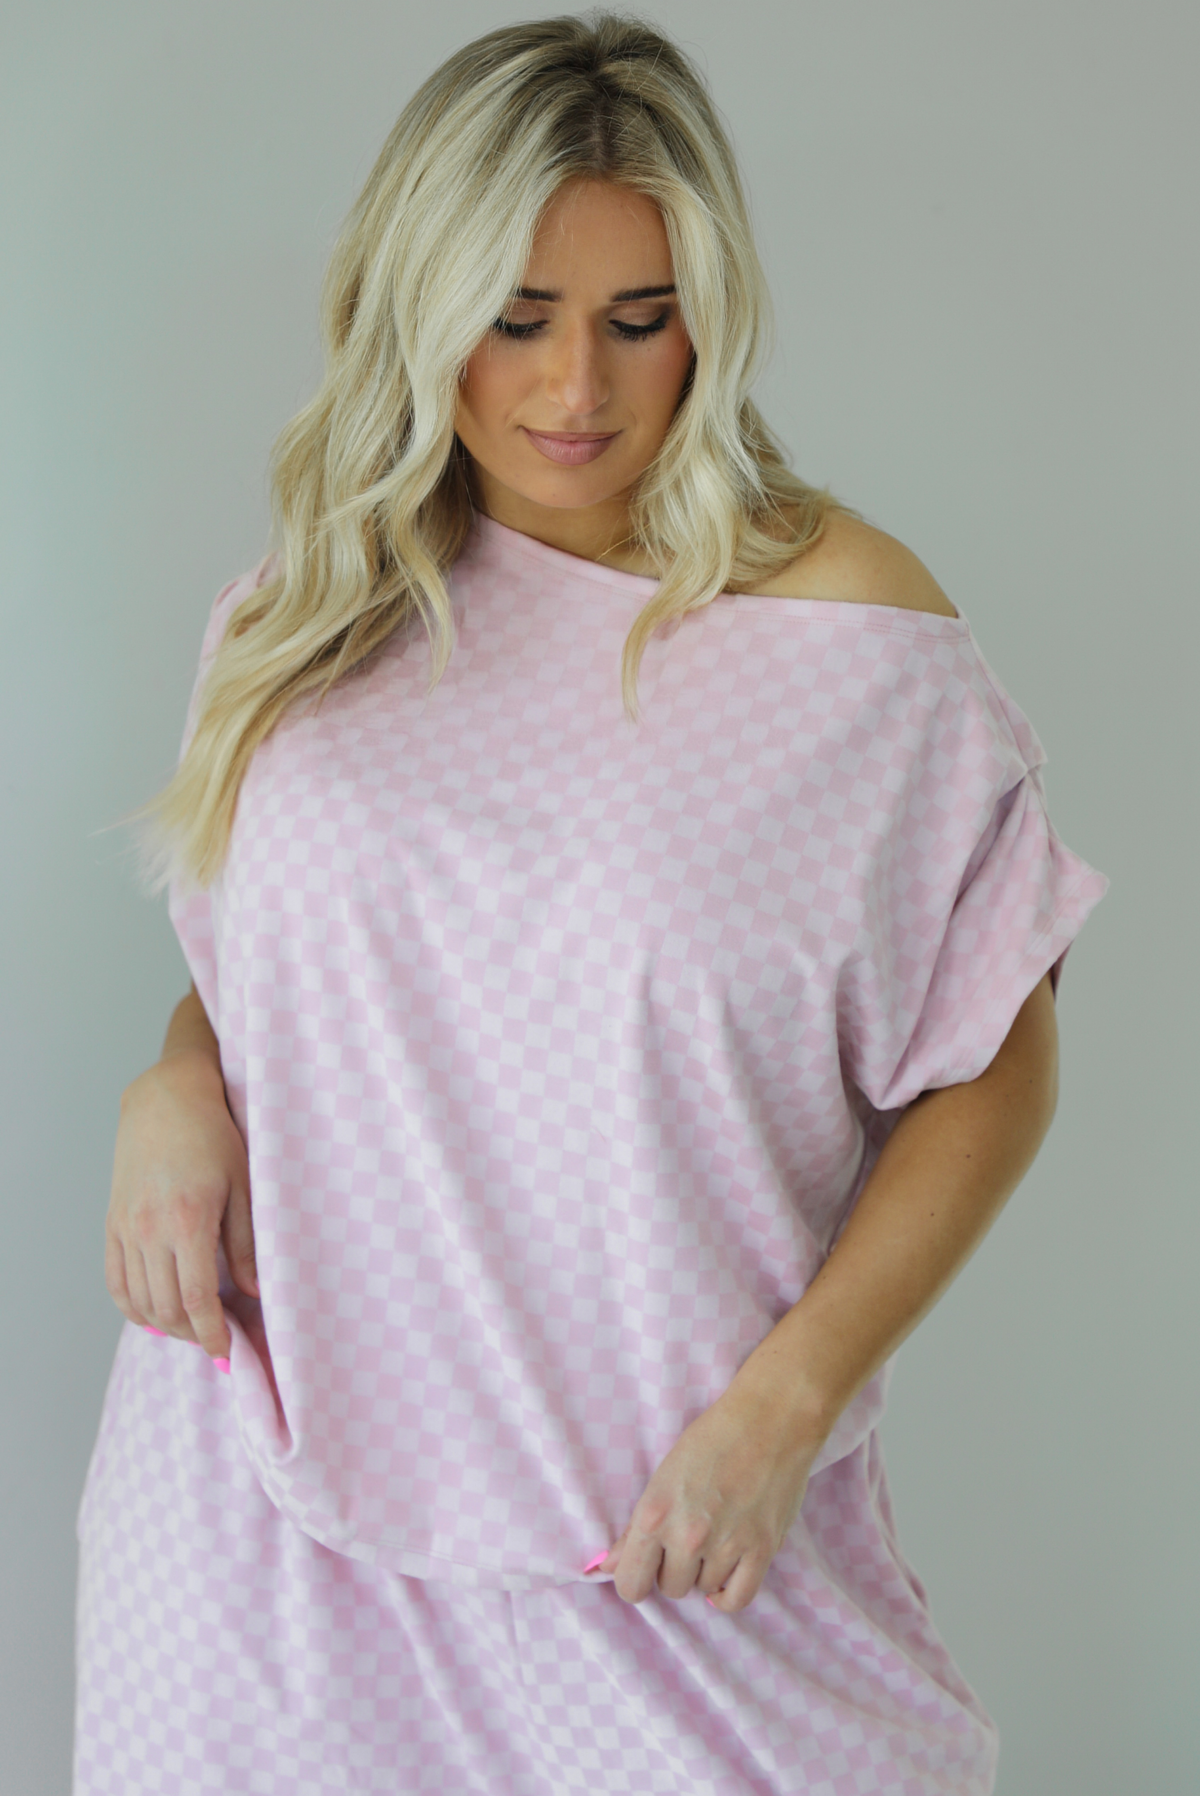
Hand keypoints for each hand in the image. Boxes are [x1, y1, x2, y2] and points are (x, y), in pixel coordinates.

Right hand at [105, 1047, 255, 1360]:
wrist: (167, 1100)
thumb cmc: (214, 1137)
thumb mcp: (243, 1185)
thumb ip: (245, 1243)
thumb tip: (252, 1292)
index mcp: (189, 1221)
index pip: (198, 1300)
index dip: (212, 1335)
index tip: (227, 1354)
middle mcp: (151, 1230)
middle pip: (166, 1308)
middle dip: (192, 1335)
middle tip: (215, 1341)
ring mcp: (127, 1228)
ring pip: (138, 1301)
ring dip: (163, 1325)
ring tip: (191, 1329)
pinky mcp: (113, 1223)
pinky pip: (115, 1280)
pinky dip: (131, 1306)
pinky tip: (152, 1315)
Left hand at [590, 1378, 821, 1612]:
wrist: (769, 1420)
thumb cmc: (712, 1439)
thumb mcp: (663, 1476)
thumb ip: (636, 1528)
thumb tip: (606, 1566)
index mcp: (655, 1514)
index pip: (630, 1584)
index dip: (635, 1580)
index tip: (645, 1569)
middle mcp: (687, 1537)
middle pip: (669, 1588)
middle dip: (674, 1569)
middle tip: (687, 1538)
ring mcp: (726, 1546)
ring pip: (702, 1589)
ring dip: (704, 1571)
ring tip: (713, 1537)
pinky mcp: (762, 1550)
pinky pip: (737, 1599)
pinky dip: (728, 1593)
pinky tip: (726, 1573)